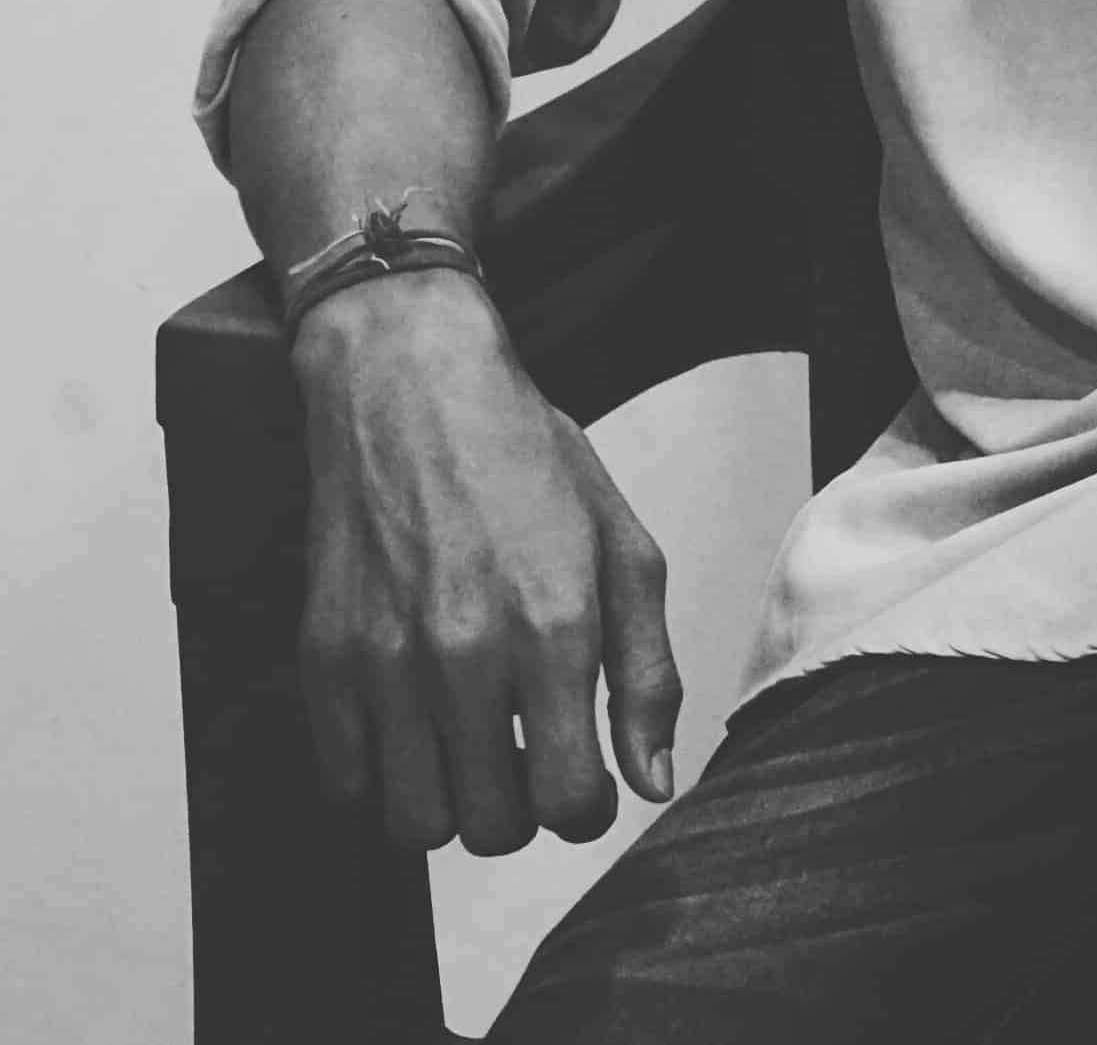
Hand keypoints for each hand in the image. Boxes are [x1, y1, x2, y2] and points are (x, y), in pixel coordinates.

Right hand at [291, 267, 681, 854]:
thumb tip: (652, 780)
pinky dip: (385, 773)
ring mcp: (384, 662)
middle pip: (492, 828)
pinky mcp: (323, 660)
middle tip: (532, 755)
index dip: (589, 808)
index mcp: (554, 626)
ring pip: (415, 823)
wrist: (412, 388)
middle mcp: (465, 654)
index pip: (568, 802)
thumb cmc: (526, 458)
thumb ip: (646, 671)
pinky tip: (417, 718)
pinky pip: (348, 783)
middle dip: (525, 809)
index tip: (589, 781)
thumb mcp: (621, 544)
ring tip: (475, 743)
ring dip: (453, 802)